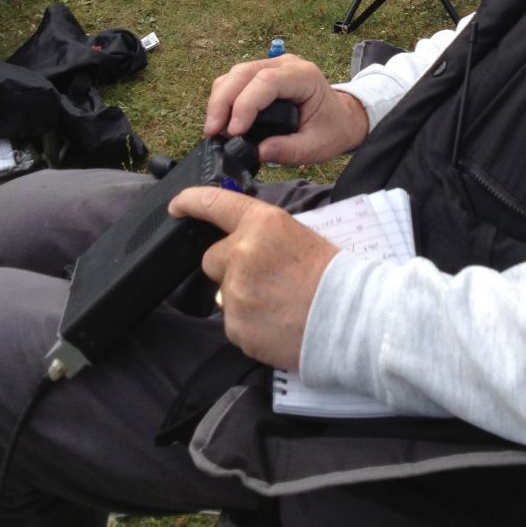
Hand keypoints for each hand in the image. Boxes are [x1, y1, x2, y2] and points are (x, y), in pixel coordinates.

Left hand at [169, 187, 337, 367]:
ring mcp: (235, 291)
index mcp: (261, 223)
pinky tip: (275, 322)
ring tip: (277, 304)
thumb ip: (261, 235)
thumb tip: (241, 242)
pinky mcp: (235, 325)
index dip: (190, 201)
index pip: (214, 203)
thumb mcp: (297, 235)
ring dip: (242, 297)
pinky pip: (232, 322)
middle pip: (212, 258)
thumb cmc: (331, 273)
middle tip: (263, 277)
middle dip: (229, 267)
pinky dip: (248, 324)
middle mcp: (241, 253)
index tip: (177, 206)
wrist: (348, 317)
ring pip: (224, 293)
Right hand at [204, 55, 368, 166]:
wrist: (341, 117)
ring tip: (215, 130)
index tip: (233, 131)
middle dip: (222, 102)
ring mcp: (272, 65)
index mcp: (305, 77)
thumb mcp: (318, 146)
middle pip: (243, 73)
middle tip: (212, 131)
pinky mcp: (261, 74)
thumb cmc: (332, 129)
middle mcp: (286, 65)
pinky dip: (223, 99)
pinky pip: (235, 80)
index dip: (245, 104)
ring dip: (219, 100)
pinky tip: (222, 121)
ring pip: (234, 74)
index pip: (267, 82)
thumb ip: (290, 150)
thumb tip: (259, 152)